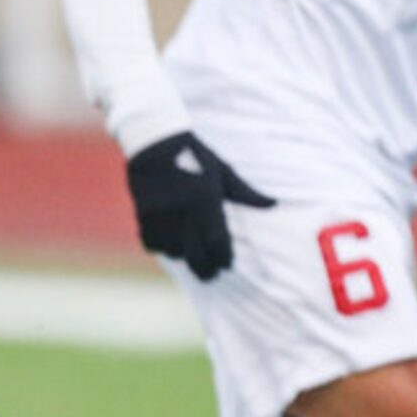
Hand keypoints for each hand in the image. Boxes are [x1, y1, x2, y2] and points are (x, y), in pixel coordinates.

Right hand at [125, 132, 274, 280]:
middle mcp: (184, 213)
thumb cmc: (194, 155)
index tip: (227, 265)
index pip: (218, 243)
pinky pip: (151, 244)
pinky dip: (160, 248)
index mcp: (206, 202)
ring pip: (173, 252)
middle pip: (196, 255)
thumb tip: (272, 204)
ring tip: (190, 257)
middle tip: (211, 275)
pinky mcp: (143, 215)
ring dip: (183, 257)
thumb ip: (246, 193)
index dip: (223, 258)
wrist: (154, 141)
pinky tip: (168, 245)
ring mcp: (161, 216)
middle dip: (205, 269)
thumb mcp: (222, 171)